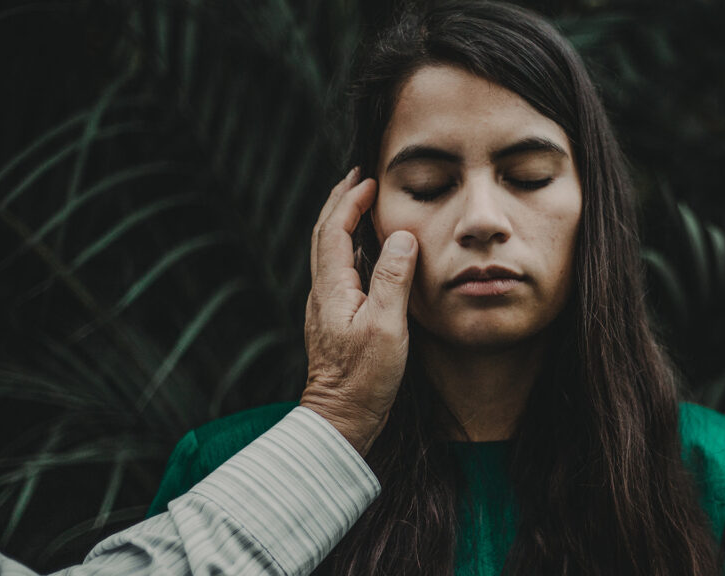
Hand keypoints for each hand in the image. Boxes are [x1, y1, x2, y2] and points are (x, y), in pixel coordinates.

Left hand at [301, 168, 417, 456]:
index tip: (369, 180)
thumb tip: (401, 236)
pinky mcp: (335, 320)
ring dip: (342, 222)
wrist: (341, 417)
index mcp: (332, 288)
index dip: (350, 201)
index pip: (335, 230)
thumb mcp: (387, 328)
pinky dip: (349, 247)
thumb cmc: (365, 378)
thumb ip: (393, 279)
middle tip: (358, 177)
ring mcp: (326, 306)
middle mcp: (323, 292)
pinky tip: (365, 251)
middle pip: (324, 234)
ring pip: (329, 251)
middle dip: (340, 202)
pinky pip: (338, 270)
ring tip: (361, 204)